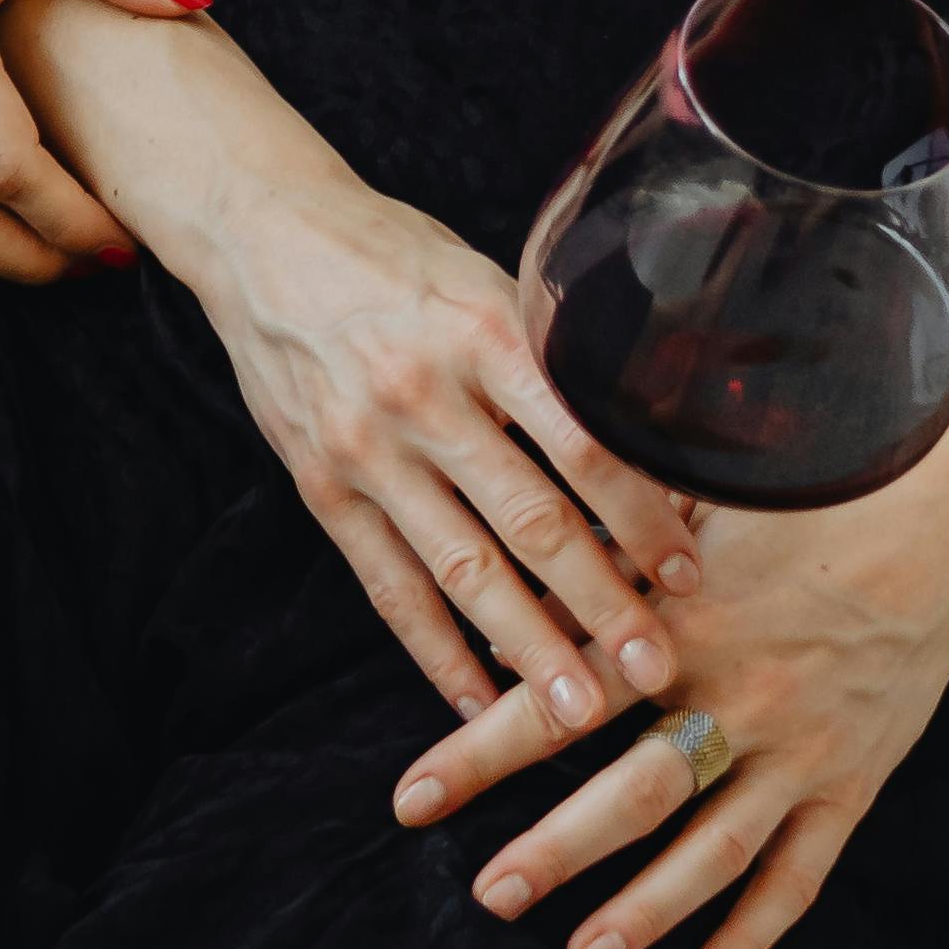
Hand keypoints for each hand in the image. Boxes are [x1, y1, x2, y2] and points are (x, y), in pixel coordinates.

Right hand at [177, 181, 702, 740]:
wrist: (261, 234)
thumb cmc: (394, 255)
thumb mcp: (484, 277)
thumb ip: (550, 353)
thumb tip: (651, 430)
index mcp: (483, 332)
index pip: (583, 445)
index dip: (641, 520)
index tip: (686, 577)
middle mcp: (424, 395)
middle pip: (531, 522)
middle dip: (600, 608)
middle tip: (655, 674)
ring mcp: (366, 447)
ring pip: (461, 569)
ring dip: (527, 648)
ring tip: (578, 714)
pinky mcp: (320, 486)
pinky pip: (387, 586)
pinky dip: (434, 651)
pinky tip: (476, 701)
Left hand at [398, 453, 948, 948]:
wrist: (942, 528)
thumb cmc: (801, 505)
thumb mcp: (691, 513)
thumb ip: (598, 562)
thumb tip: (503, 608)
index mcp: (681, 625)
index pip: (561, 701)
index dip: (480, 753)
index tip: (410, 800)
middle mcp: (739, 698)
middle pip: (635, 793)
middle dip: (557, 850)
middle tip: (489, 896)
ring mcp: (801, 750)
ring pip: (714, 851)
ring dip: (645, 912)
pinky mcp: (852, 784)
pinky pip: (799, 875)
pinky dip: (752, 935)